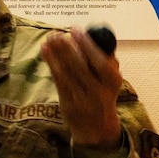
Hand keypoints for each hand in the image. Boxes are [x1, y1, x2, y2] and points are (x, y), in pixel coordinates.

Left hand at [42, 26, 123, 149]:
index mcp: (113, 81)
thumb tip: (93, 37)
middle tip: (58, 34)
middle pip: (80, 67)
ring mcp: (82, 99)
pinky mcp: (68, 103)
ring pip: (67, 73)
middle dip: (68, 49)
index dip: (87, 46)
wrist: (96, 127)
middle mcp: (98, 91)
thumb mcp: (110, 80)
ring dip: (56, 54)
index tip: (76, 31)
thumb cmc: (103, 95)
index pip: (100, 61)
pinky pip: (58, 81)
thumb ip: (105, 61)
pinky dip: (51, 64)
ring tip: (49, 39)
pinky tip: (45, 51)